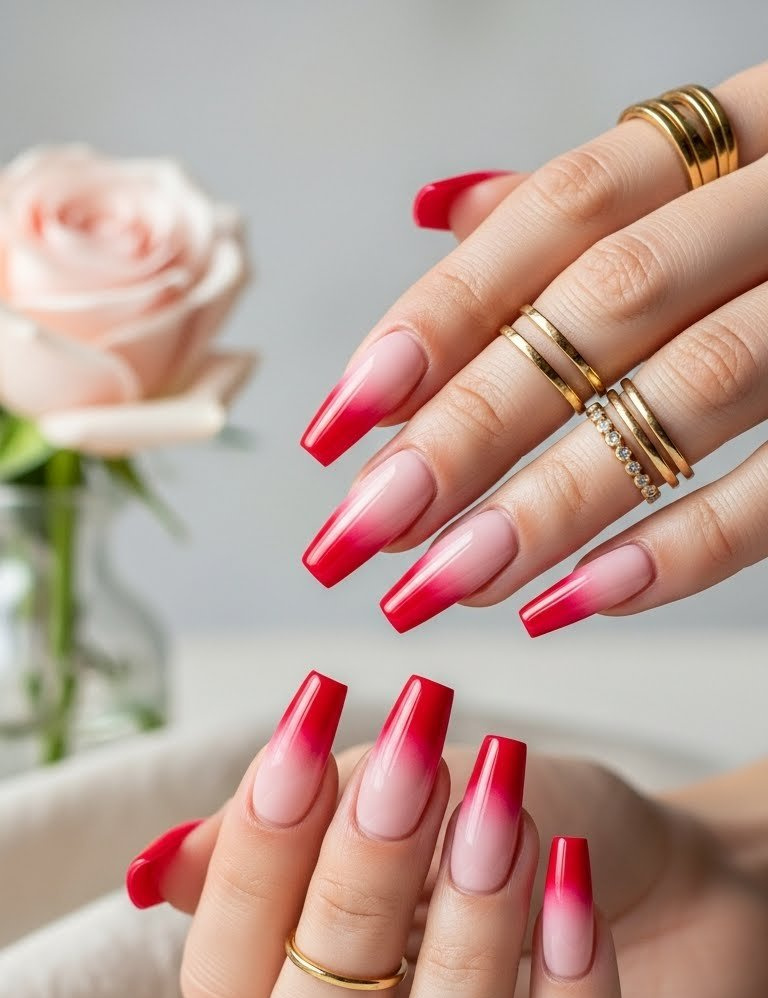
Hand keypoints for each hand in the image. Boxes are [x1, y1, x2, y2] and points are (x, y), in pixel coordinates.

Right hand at [126, 673, 767, 997]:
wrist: (699, 877)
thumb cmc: (541, 833)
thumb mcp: (428, 803)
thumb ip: (308, 829)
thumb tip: (163, 868)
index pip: (226, 985)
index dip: (255, 861)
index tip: (306, 723)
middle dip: (354, 897)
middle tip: (417, 764)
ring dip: (463, 958)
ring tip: (509, 825)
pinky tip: (576, 899)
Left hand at [299, 63, 767, 633]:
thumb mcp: (722, 179)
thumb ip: (590, 206)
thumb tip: (437, 212)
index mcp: (744, 128)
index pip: (564, 210)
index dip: (441, 312)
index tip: (337, 418)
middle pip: (607, 304)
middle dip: (467, 424)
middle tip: (359, 531)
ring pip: (693, 392)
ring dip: (550, 502)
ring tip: (442, 585)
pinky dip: (682, 550)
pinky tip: (574, 605)